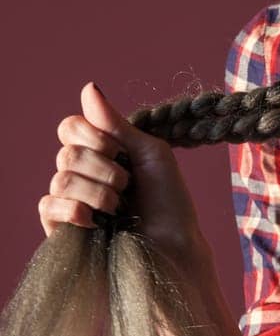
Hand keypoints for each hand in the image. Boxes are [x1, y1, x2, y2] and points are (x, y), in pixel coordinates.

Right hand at [40, 81, 209, 267]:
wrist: (175, 248)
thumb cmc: (169, 203)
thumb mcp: (150, 154)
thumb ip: (116, 124)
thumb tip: (88, 87)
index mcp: (100, 154)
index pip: (71, 128)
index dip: (92, 134)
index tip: (119, 150)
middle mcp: (81, 175)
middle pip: (67, 153)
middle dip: (104, 168)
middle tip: (128, 186)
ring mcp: (70, 203)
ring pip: (61, 180)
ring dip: (98, 192)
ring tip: (120, 208)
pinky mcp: (62, 231)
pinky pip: (48, 207)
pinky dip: (73, 210)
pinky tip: (95, 221)